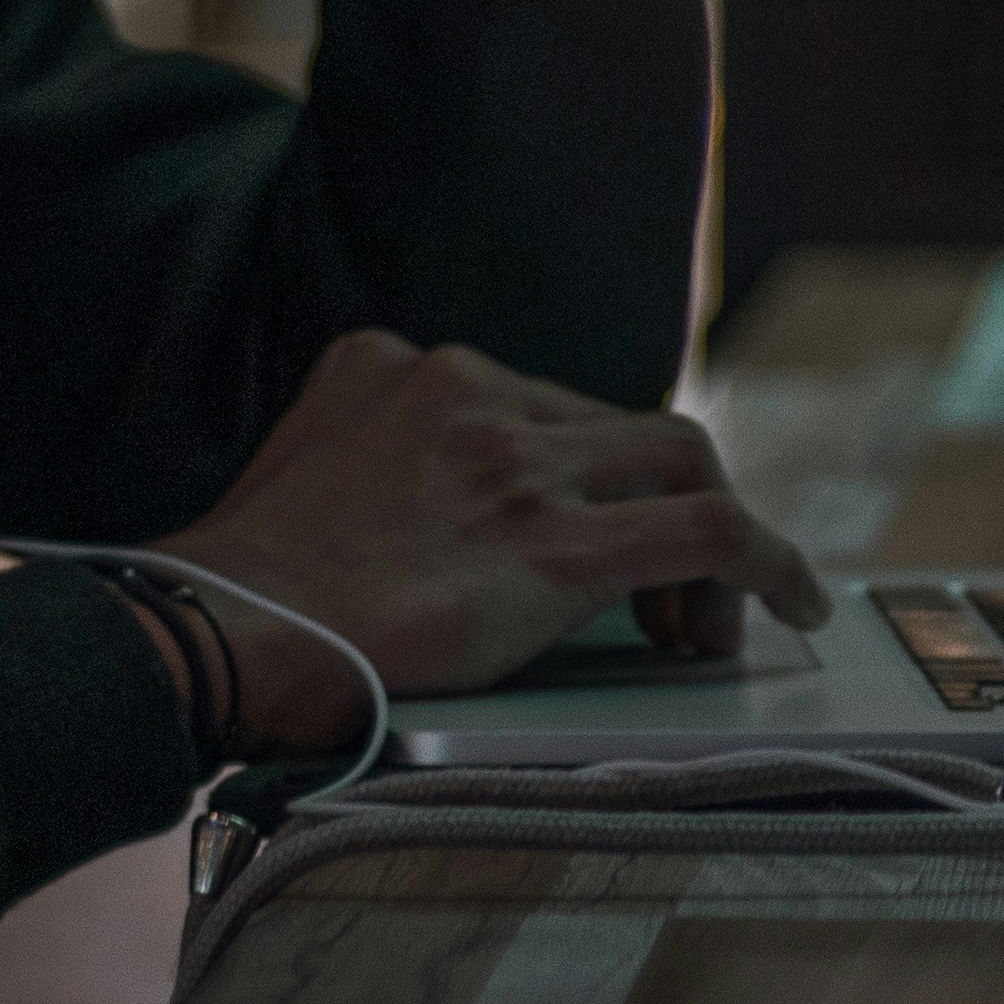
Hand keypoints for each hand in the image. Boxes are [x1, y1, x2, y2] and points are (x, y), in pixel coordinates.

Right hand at [159, 331, 831, 754]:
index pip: (542, 406)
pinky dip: (768, 560)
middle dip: (657, 508)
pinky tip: (792, 600)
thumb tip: (433, 532)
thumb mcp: (305, 475)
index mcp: (399, 367)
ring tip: (706, 627)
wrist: (211, 636)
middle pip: (620, 429)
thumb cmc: (242, 598)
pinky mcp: (553, 544)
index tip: (597, 540)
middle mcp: (468, 391)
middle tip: (666, 604)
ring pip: (679, 462)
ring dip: (712, 542)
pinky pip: (707, 530)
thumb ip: (377, 466)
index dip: (588, 478)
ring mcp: (516, 463)